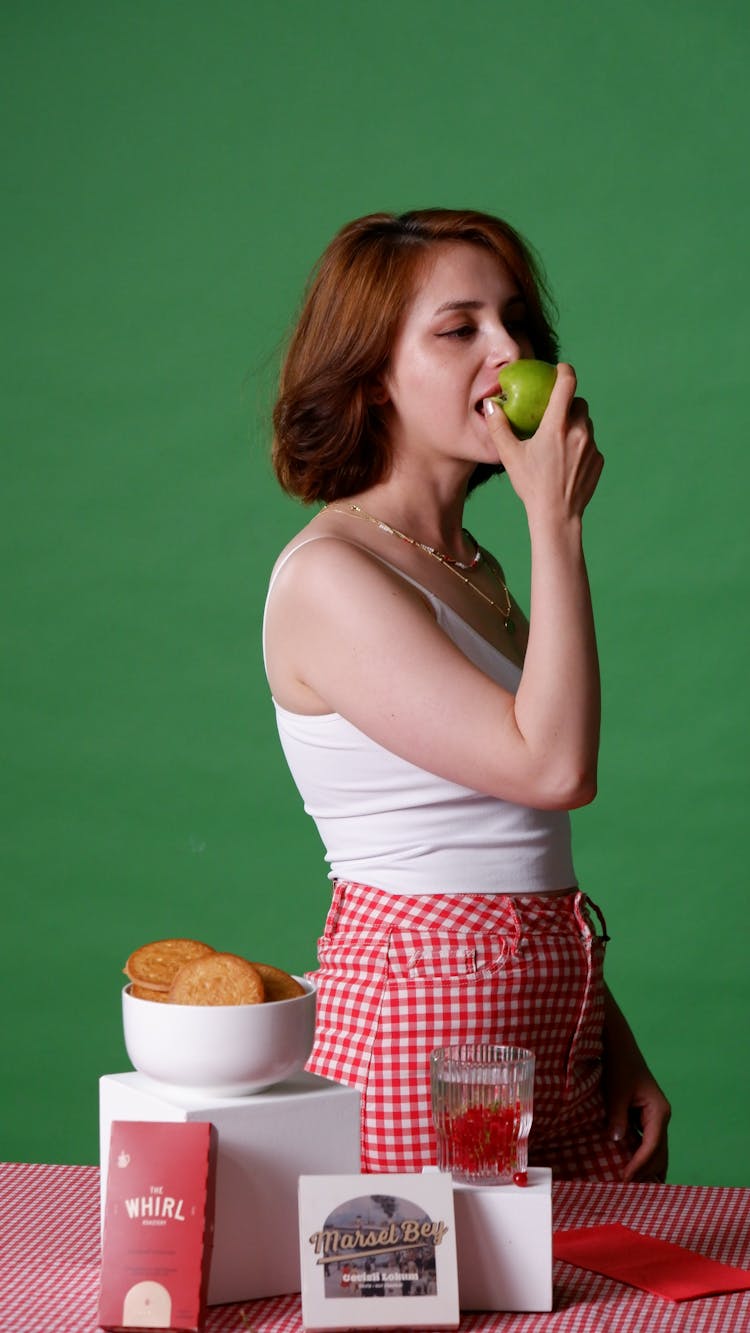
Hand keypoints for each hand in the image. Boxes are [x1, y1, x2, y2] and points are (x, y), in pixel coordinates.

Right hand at [484, 363, 603, 521]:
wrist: (557, 515)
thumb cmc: (531, 485)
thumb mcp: (510, 456)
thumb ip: (499, 427)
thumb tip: (490, 405)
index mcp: (556, 426)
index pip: (567, 384)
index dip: (565, 371)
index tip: (560, 369)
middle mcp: (579, 432)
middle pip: (580, 403)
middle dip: (569, 404)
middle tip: (554, 414)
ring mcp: (592, 446)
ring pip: (586, 424)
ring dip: (575, 426)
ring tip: (558, 442)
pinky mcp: (599, 460)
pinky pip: (591, 444)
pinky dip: (580, 446)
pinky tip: (566, 462)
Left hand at [603, 988, 671, 1181]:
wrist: (618, 1046)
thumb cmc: (618, 1065)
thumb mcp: (616, 1091)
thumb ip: (617, 1117)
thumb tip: (616, 1141)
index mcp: (659, 1111)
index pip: (652, 1146)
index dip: (639, 1165)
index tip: (625, 1179)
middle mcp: (661, 1117)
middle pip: (659, 1155)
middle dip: (646, 1173)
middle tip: (628, 1191)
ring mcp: (655, 1119)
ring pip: (657, 1152)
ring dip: (646, 1169)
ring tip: (632, 1188)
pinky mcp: (646, 1119)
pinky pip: (647, 1145)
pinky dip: (641, 1159)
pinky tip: (630, 1171)